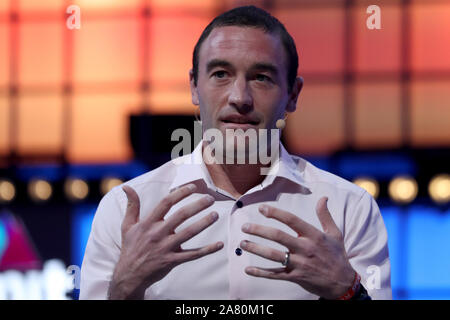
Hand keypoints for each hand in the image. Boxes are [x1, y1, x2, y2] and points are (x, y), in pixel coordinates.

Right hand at [109, 184, 222, 298]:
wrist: (129, 275)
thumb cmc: (131, 247)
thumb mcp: (127, 225)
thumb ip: (132, 206)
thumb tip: (126, 187)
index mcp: (148, 223)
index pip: (166, 203)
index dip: (180, 193)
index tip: (193, 187)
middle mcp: (158, 233)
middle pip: (181, 215)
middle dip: (197, 205)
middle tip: (210, 199)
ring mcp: (166, 248)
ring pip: (189, 233)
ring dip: (204, 223)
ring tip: (215, 215)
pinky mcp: (172, 261)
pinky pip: (193, 255)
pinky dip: (207, 250)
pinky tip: (219, 244)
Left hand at [240, 197, 355, 298]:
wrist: (342, 283)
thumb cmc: (337, 256)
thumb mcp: (335, 233)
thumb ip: (325, 215)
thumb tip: (323, 197)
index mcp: (314, 236)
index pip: (292, 220)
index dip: (276, 213)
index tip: (261, 208)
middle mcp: (305, 248)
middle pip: (279, 237)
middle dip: (259, 230)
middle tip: (245, 227)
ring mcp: (299, 264)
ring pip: (274, 256)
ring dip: (256, 249)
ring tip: (243, 243)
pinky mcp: (295, 277)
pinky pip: (275, 274)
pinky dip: (260, 273)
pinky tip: (248, 270)